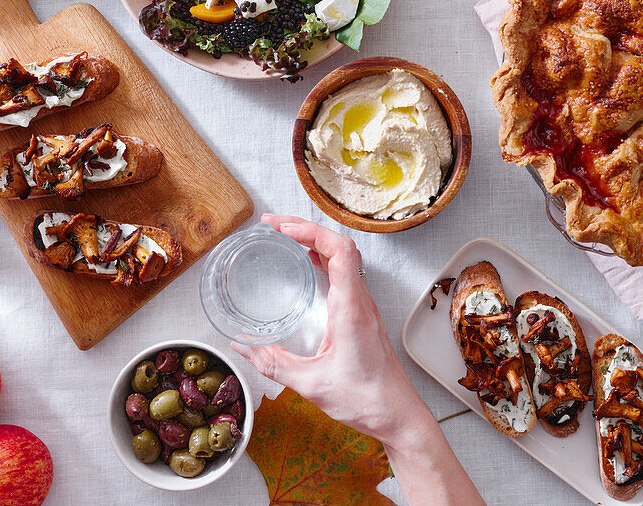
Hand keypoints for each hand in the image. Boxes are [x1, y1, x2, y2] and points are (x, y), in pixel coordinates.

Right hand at [232, 216, 486, 505]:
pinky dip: (322, 260)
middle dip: (304, 229)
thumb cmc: (366, 400)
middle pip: (339, 246)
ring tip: (284, 237)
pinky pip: (344, 275)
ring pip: (343, 259)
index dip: (309, 230)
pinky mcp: (363, 316)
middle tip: (272, 226)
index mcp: (352, 308)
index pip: (339, 250)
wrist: (399, 416)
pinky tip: (306, 267)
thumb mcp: (311, 384)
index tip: (280, 227)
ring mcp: (364, 307)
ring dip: (314, 242)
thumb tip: (243, 346)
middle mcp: (361, 301)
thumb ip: (274, 364)